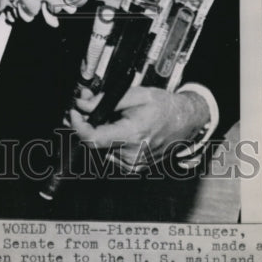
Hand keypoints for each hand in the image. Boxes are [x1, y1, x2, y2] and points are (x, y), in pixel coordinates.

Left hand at [69, 86, 208, 171]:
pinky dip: (108, 139)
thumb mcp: (136, 94)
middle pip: (94, 142)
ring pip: (101, 147)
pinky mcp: (135, 167)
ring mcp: (134, 164)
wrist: (187, 121)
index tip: (74, 111)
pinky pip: (111, 153)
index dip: (77, 125)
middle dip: (86, 122)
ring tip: (106, 113)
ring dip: (97, 130)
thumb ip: (105, 99)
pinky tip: (116, 127)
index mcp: (132, 135)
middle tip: (87, 103)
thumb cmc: (164, 106)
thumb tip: (82, 104)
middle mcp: (132, 155)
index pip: (92, 139)